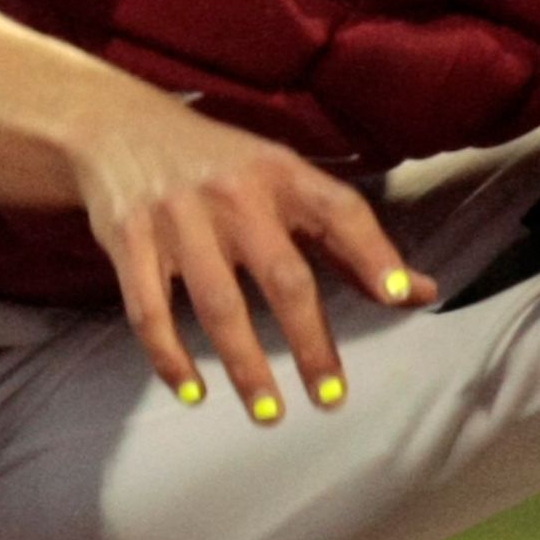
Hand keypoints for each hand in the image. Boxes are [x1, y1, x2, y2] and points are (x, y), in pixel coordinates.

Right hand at [60, 82, 432, 420]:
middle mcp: (234, 194)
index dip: (373, 251)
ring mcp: (178, 218)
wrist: (117, 128)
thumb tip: (422, 293)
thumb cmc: (222, 168)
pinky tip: (192, 393)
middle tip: (331, 397)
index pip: (339, 210)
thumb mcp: (284, 183)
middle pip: (282, 275)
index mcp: (280, 173)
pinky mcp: (128, 241)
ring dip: (245, 364)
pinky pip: (150, 310)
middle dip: (310, 340)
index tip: (402, 295)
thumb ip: (348, 241)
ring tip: (269, 412)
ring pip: (218, 303)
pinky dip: (169, 356)